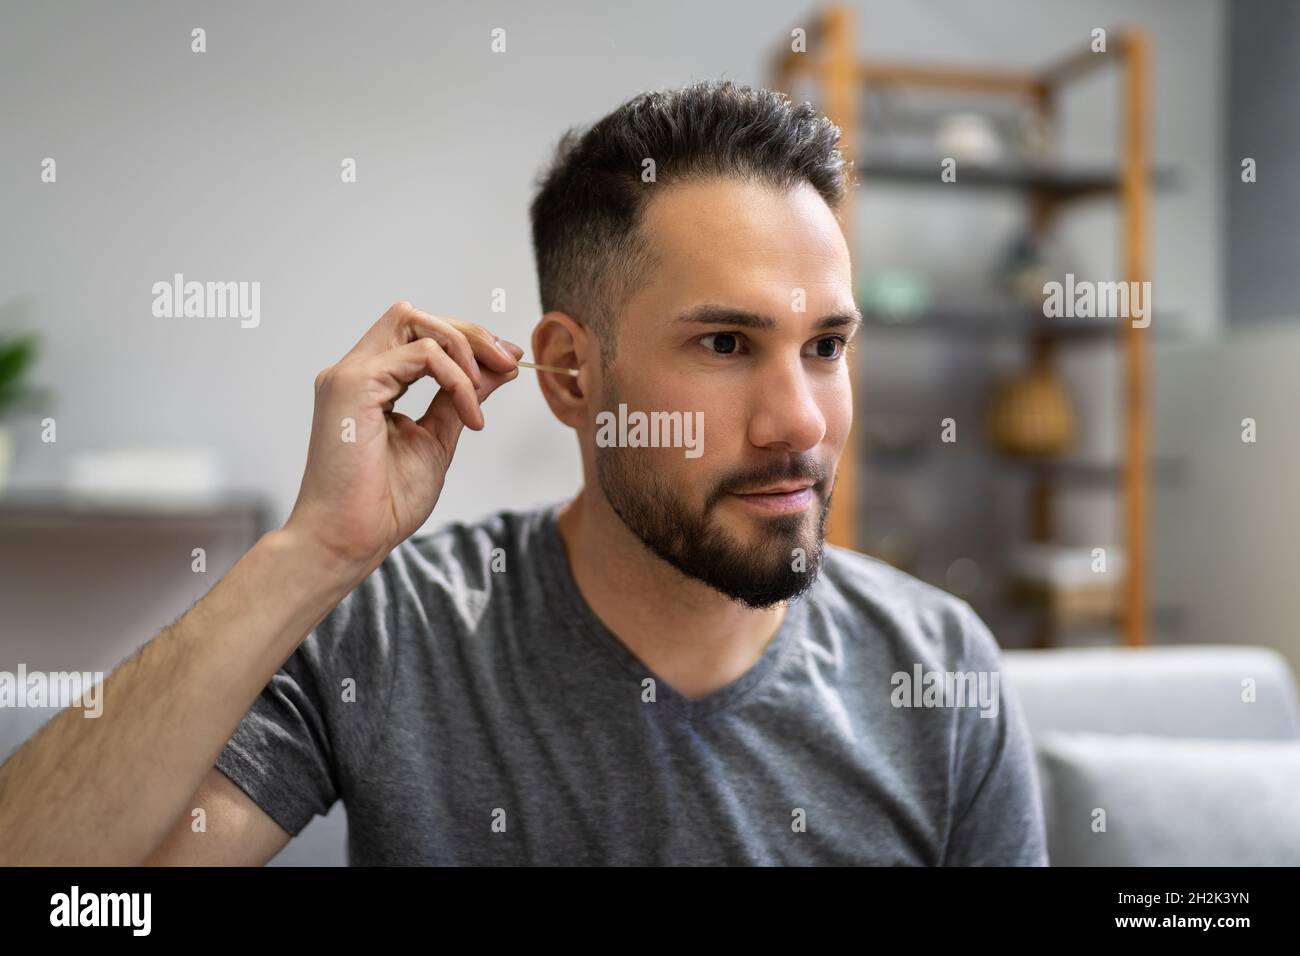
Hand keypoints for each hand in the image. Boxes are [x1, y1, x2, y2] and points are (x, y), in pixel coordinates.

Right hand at [282, 300, 522, 577]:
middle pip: (415, 317)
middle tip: (507, 362)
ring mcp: (349, 375)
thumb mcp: (438, 438)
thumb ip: (462, 398)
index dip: (467, 340)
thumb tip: (500, 367)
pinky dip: (457, 379)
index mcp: (369, 383)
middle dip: (469, 333)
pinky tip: (471, 416)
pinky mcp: (353, 385)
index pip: (418, 335)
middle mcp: (354, 371)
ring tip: (486, 391)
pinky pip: (422, 356)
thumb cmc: (384, 501)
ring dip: (463, 348)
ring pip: (414, 322)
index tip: (508, 362)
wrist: (349, 539)